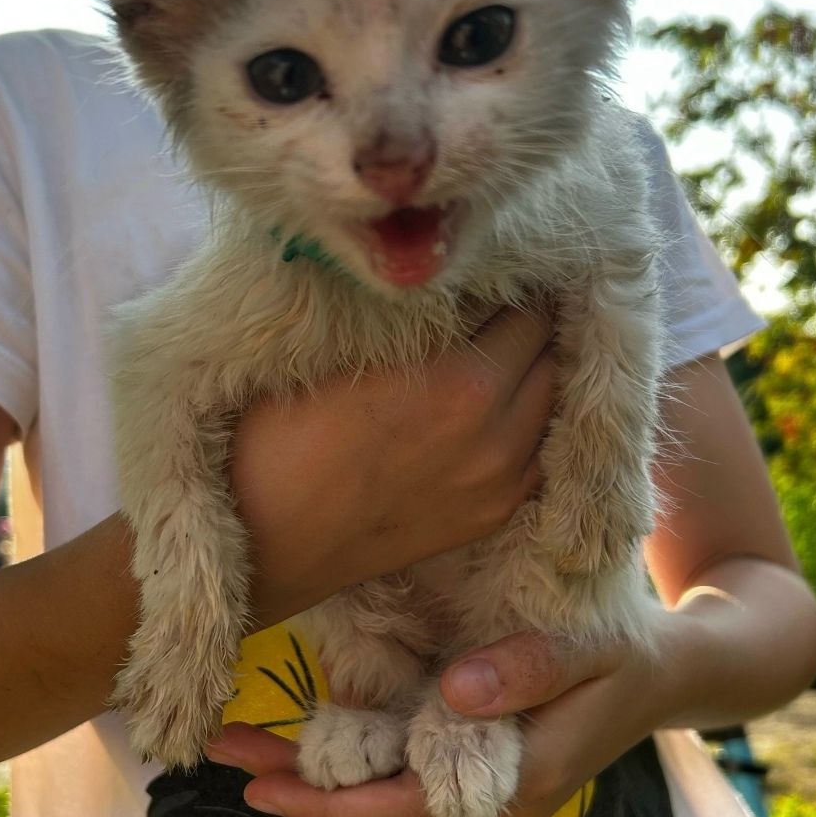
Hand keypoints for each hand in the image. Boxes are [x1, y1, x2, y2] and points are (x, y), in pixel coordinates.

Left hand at [208, 625, 681, 816]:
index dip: (332, 801)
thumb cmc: (622, 655)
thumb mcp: (590, 648)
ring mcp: (487, 815)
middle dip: (301, 797)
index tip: (265, 782)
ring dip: (320, 816)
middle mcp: (494, 814)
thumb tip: (454, 693)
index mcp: (515, 780)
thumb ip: (530, 668)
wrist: (658, 678)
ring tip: (246, 784)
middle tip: (225, 758)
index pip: (404, 805)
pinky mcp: (481, 799)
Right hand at [233, 308, 554, 628]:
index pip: (529, 309)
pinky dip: (524, 427)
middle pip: (549, 355)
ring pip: (549, 404)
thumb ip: (415, 318)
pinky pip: (536, 454)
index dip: (510, 289)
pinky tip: (490, 415)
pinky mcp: (490, 516)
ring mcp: (499, 482)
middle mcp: (497, 434)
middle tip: (492, 315)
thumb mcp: (342, 351)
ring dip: (529, 378)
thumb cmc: (283, 435)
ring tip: (493, 362)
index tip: (490, 281)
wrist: (266, 536)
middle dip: (526, 330)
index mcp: (463, 383)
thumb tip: (455, 283)